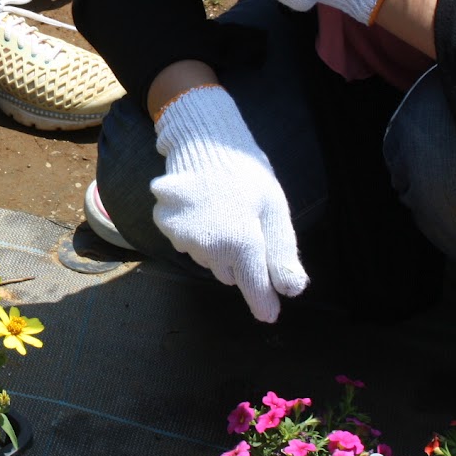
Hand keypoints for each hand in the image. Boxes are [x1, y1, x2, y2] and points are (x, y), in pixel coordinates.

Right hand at [150, 85, 307, 321]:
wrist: (204, 140)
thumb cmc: (247, 174)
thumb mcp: (275, 209)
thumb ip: (282, 253)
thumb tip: (291, 291)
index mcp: (242, 243)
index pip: (255, 287)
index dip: (264, 303)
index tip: (270, 315)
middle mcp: (209, 247)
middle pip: (230, 274)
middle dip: (240, 260)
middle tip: (245, 225)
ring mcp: (183, 237)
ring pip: (208, 260)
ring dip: (217, 246)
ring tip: (222, 212)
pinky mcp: (165, 226)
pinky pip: (186, 244)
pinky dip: (194, 232)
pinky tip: (200, 207)